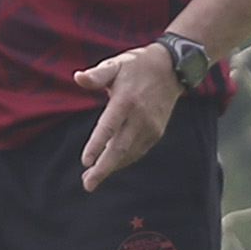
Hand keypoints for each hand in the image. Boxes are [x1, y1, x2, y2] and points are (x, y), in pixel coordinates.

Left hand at [71, 45, 181, 189]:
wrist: (172, 68)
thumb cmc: (137, 66)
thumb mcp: (116, 64)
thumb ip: (97, 75)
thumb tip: (78, 77)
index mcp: (125, 100)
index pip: (109, 127)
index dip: (97, 145)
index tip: (85, 162)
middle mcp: (139, 117)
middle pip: (119, 148)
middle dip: (103, 168)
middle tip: (88, 184)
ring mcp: (150, 126)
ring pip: (129, 153)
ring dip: (111, 167)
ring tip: (92, 179)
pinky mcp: (157, 132)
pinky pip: (138, 151)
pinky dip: (124, 160)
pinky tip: (111, 166)